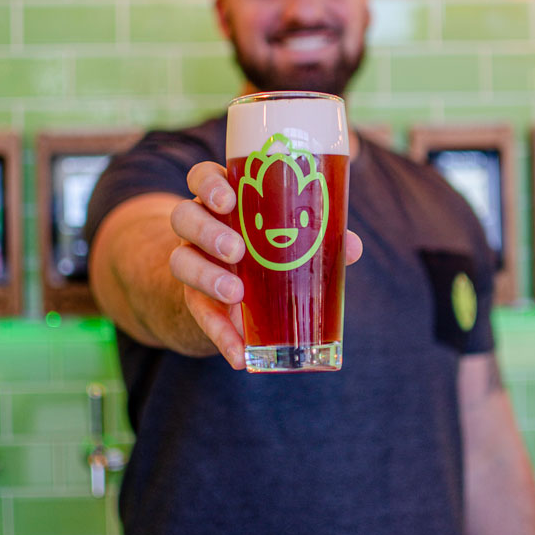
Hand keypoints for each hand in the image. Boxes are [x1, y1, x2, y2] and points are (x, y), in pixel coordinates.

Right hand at [170, 160, 362, 368]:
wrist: (234, 293)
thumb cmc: (269, 249)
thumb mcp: (289, 238)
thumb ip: (318, 237)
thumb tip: (352, 247)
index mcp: (223, 201)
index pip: (202, 178)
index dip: (208, 184)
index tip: (228, 200)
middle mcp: (198, 227)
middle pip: (184, 217)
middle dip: (207, 232)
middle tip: (237, 250)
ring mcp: (192, 263)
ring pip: (181, 262)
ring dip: (207, 277)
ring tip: (236, 294)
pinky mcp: (195, 301)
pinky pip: (200, 317)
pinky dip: (221, 336)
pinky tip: (239, 356)